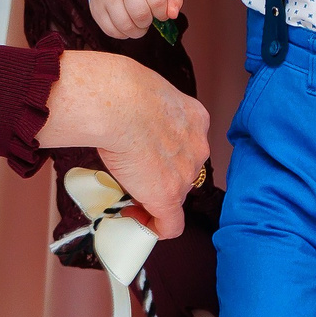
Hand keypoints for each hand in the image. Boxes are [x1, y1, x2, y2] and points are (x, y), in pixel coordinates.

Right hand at [37, 50, 209, 236]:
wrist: (117, 104)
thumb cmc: (120, 90)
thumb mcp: (144, 92)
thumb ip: (146, 109)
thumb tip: (123, 116)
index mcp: (195, 118)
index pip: (187, 144)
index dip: (167, 154)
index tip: (146, 157)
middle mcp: (198, 147)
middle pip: (183, 170)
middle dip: (160, 175)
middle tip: (132, 174)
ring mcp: (185, 174)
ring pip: (175, 194)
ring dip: (153, 196)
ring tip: (125, 190)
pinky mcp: (168, 197)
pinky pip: (170, 225)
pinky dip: (154, 227)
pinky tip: (133, 218)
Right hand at [91, 0, 180, 40]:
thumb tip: (172, 14)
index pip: (157, 0)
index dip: (162, 12)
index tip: (160, 12)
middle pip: (140, 14)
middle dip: (148, 22)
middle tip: (147, 18)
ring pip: (125, 25)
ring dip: (136, 31)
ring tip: (138, 24)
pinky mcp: (96, 8)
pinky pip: (111, 31)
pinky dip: (122, 34)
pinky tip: (126, 25)